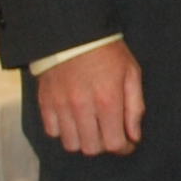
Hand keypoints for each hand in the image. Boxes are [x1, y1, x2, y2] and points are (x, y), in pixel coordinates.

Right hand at [38, 40, 144, 156]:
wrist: (72, 32)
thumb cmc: (107, 51)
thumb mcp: (131, 73)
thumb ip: (135, 107)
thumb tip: (134, 136)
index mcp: (108, 100)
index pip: (114, 143)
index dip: (123, 148)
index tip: (127, 143)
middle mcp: (83, 107)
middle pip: (91, 148)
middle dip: (103, 145)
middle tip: (109, 133)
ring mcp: (61, 105)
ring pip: (70, 144)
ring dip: (82, 141)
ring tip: (90, 129)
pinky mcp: (45, 102)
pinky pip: (51, 131)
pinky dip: (63, 131)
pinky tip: (72, 120)